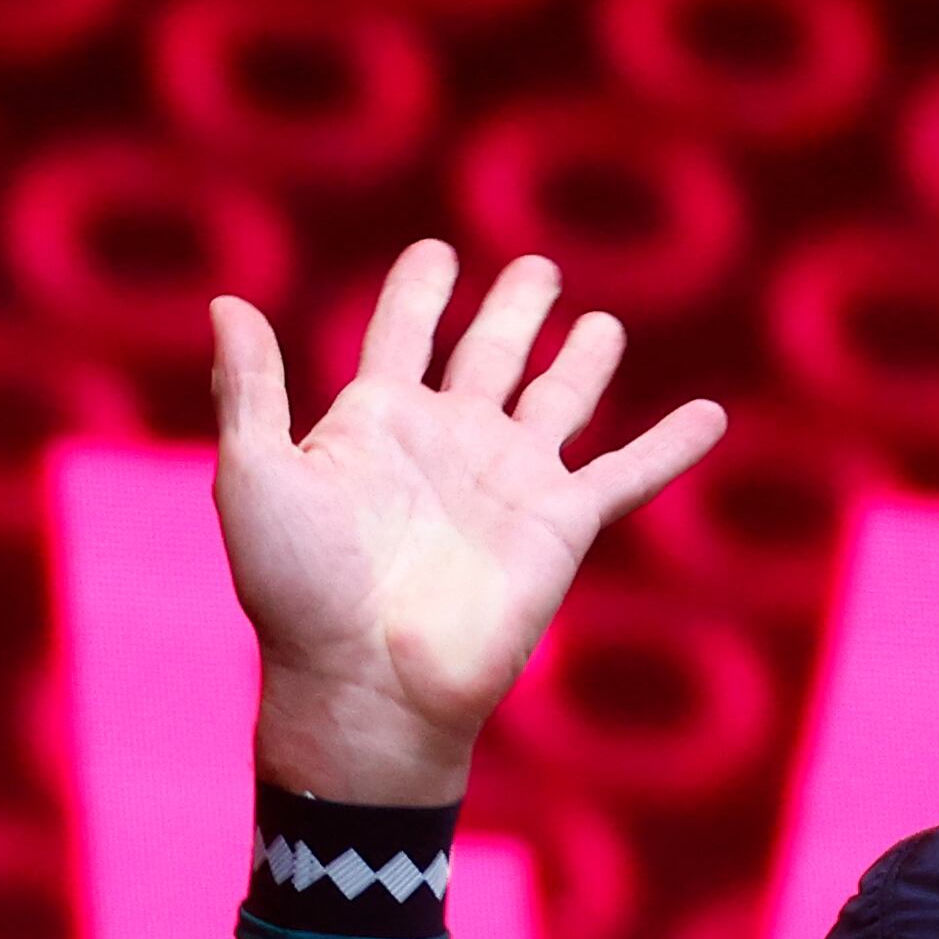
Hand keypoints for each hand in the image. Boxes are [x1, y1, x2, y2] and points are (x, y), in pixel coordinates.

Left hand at [210, 244, 726, 804]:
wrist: (365, 683)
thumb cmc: (297, 591)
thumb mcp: (255, 476)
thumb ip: (249, 389)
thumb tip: (227, 303)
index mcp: (376, 422)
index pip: (404, 332)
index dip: (420, 290)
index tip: (435, 254)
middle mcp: (449, 441)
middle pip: (490, 351)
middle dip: (514, 308)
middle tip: (535, 270)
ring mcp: (510, 479)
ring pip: (560, 397)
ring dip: (584, 361)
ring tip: (601, 324)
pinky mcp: (562, 523)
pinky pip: (630, 471)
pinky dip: (673, 444)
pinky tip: (711, 417)